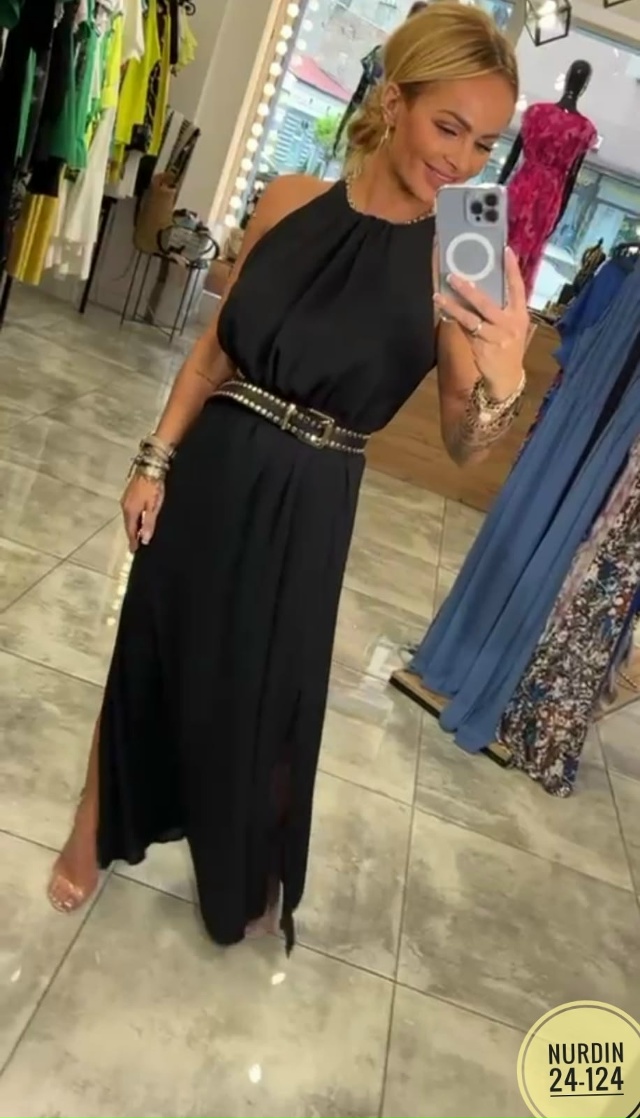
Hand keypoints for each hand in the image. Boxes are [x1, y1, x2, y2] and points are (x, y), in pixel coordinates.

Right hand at [121, 473, 164, 552]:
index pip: (130, 531)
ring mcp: (126, 499)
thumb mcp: (153, 507)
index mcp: (130, 511)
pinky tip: (138, 518)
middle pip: (128, 524)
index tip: (134, 550)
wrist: (150, 466)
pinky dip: (134, 517)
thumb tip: (144, 539)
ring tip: (137, 534)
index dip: (132, 541)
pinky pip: (130, 510)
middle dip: (132, 535)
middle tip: (135, 545)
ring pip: (129, 517)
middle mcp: (125, 506)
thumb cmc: (153, 485)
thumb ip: (148, 523)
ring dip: (133, 526)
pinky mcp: (129, 493)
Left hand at [434, 247, 529, 398]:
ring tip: (438, 296)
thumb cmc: (508, 346)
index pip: (518, 288)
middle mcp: (509, 325)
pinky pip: (465, 330)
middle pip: (486, 303)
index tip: (506, 250)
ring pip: (470, 318)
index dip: (512, 269)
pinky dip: (454, 320)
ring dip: (452, 306)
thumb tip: (480, 286)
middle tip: (453, 276)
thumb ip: (501, 309)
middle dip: (468, 289)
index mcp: (520, 315)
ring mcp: (495, 337)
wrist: (507, 377)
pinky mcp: (481, 348)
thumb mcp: (512, 326)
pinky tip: (443, 311)